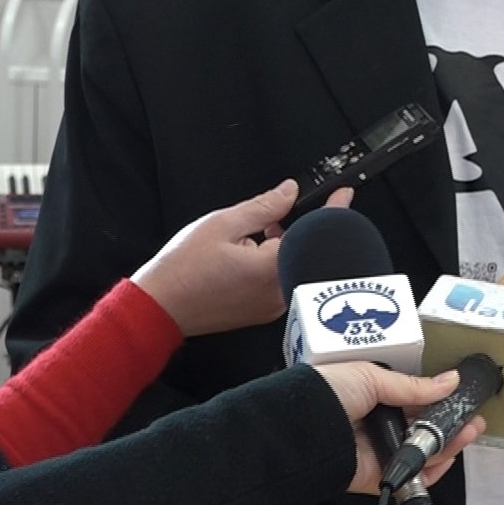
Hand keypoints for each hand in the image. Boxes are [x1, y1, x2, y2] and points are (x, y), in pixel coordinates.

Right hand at [130, 180, 352, 335]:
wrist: (158, 309)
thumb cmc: (182, 270)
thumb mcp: (221, 224)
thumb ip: (263, 207)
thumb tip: (290, 191)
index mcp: (272, 269)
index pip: (315, 235)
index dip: (333, 212)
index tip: (344, 195)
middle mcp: (279, 292)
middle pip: (305, 252)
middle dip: (295, 230)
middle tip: (272, 219)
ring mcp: (272, 307)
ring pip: (292, 266)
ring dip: (283, 247)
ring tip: (253, 237)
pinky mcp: (263, 312)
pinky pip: (281, 280)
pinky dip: (274, 263)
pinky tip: (251, 254)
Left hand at [312, 362, 484, 493]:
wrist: (298, 430)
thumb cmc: (329, 393)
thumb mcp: (371, 377)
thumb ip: (413, 386)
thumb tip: (451, 380)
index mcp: (372, 398)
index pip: (413, 401)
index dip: (438, 402)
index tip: (461, 398)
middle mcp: (377, 425)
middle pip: (422, 429)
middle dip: (450, 424)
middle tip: (475, 420)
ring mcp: (378, 453)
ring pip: (421, 453)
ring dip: (448, 445)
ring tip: (469, 433)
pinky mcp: (377, 478)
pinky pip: (410, 478)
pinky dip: (431, 472)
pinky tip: (448, 458)